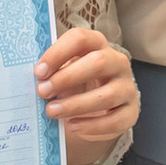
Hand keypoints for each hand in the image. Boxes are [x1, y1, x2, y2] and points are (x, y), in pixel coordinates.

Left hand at [37, 24, 137, 164]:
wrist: (97, 108)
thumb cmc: (74, 83)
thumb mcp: (64, 71)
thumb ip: (52, 71)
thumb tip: (34, 80)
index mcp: (98, 44)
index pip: (81, 39)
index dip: (58, 53)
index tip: (38, 71)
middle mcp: (117, 62)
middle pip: (98, 62)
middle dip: (67, 77)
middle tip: (42, 91)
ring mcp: (127, 87)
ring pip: (107, 95)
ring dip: (76, 104)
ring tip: (52, 111)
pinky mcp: (131, 112)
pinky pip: (116, 120)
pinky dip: (92, 126)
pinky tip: (73, 126)